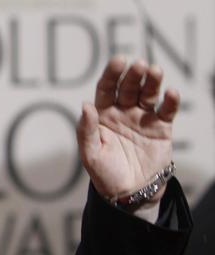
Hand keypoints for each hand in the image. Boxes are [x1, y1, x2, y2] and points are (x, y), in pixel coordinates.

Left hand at [76, 56, 178, 204]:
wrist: (129, 193)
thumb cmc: (105, 174)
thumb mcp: (90, 154)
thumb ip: (86, 130)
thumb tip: (85, 105)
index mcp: (103, 115)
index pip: (107, 89)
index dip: (112, 74)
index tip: (119, 61)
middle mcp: (123, 112)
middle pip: (129, 88)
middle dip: (133, 75)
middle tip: (139, 65)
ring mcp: (143, 118)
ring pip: (149, 94)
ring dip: (152, 82)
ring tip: (155, 71)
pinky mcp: (161, 128)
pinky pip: (167, 111)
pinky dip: (170, 102)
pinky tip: (171, 93)